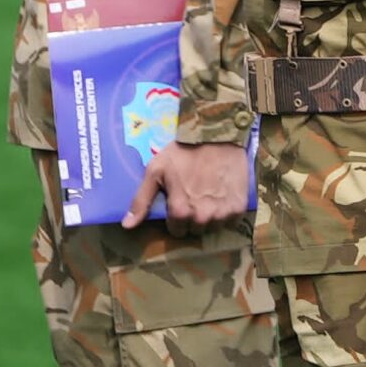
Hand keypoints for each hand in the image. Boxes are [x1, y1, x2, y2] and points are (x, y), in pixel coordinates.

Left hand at [122, 141, 250, 233]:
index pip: (176, 231)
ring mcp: (222, 214)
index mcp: (180, 211)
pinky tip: (221, 195)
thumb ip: (141, 200)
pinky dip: (226, 211)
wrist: (216, 135)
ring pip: (213, 227)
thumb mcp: (156, 171)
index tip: (178, 203)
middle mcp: (202, 217)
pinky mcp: (239, 207)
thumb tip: (127, 226)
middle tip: (193, 197)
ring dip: (209, 217)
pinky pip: (230, 220)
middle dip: (191, 218)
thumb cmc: (182, 152)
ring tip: (208, 196)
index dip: (175, 218)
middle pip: (195, 231)